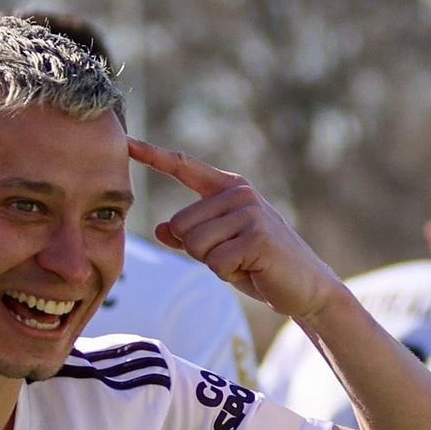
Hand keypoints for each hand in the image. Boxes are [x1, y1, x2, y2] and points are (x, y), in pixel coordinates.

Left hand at [129, 137, 341, 320]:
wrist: (304, 287)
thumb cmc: (259, 266)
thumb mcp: (219, 249)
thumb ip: (190, 237)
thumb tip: (161, 228)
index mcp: (227, 188)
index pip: (183, 166)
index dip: (152, 155)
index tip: (125, 142)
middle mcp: (238, 193)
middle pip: (179, 224)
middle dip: (197, 252)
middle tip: (231, 256)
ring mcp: (249, 211)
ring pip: (194, 244)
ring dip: (213, 264)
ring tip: (242, 262)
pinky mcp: (257, 235)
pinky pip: (215, 262)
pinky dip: (228, 275)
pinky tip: (251, 269)